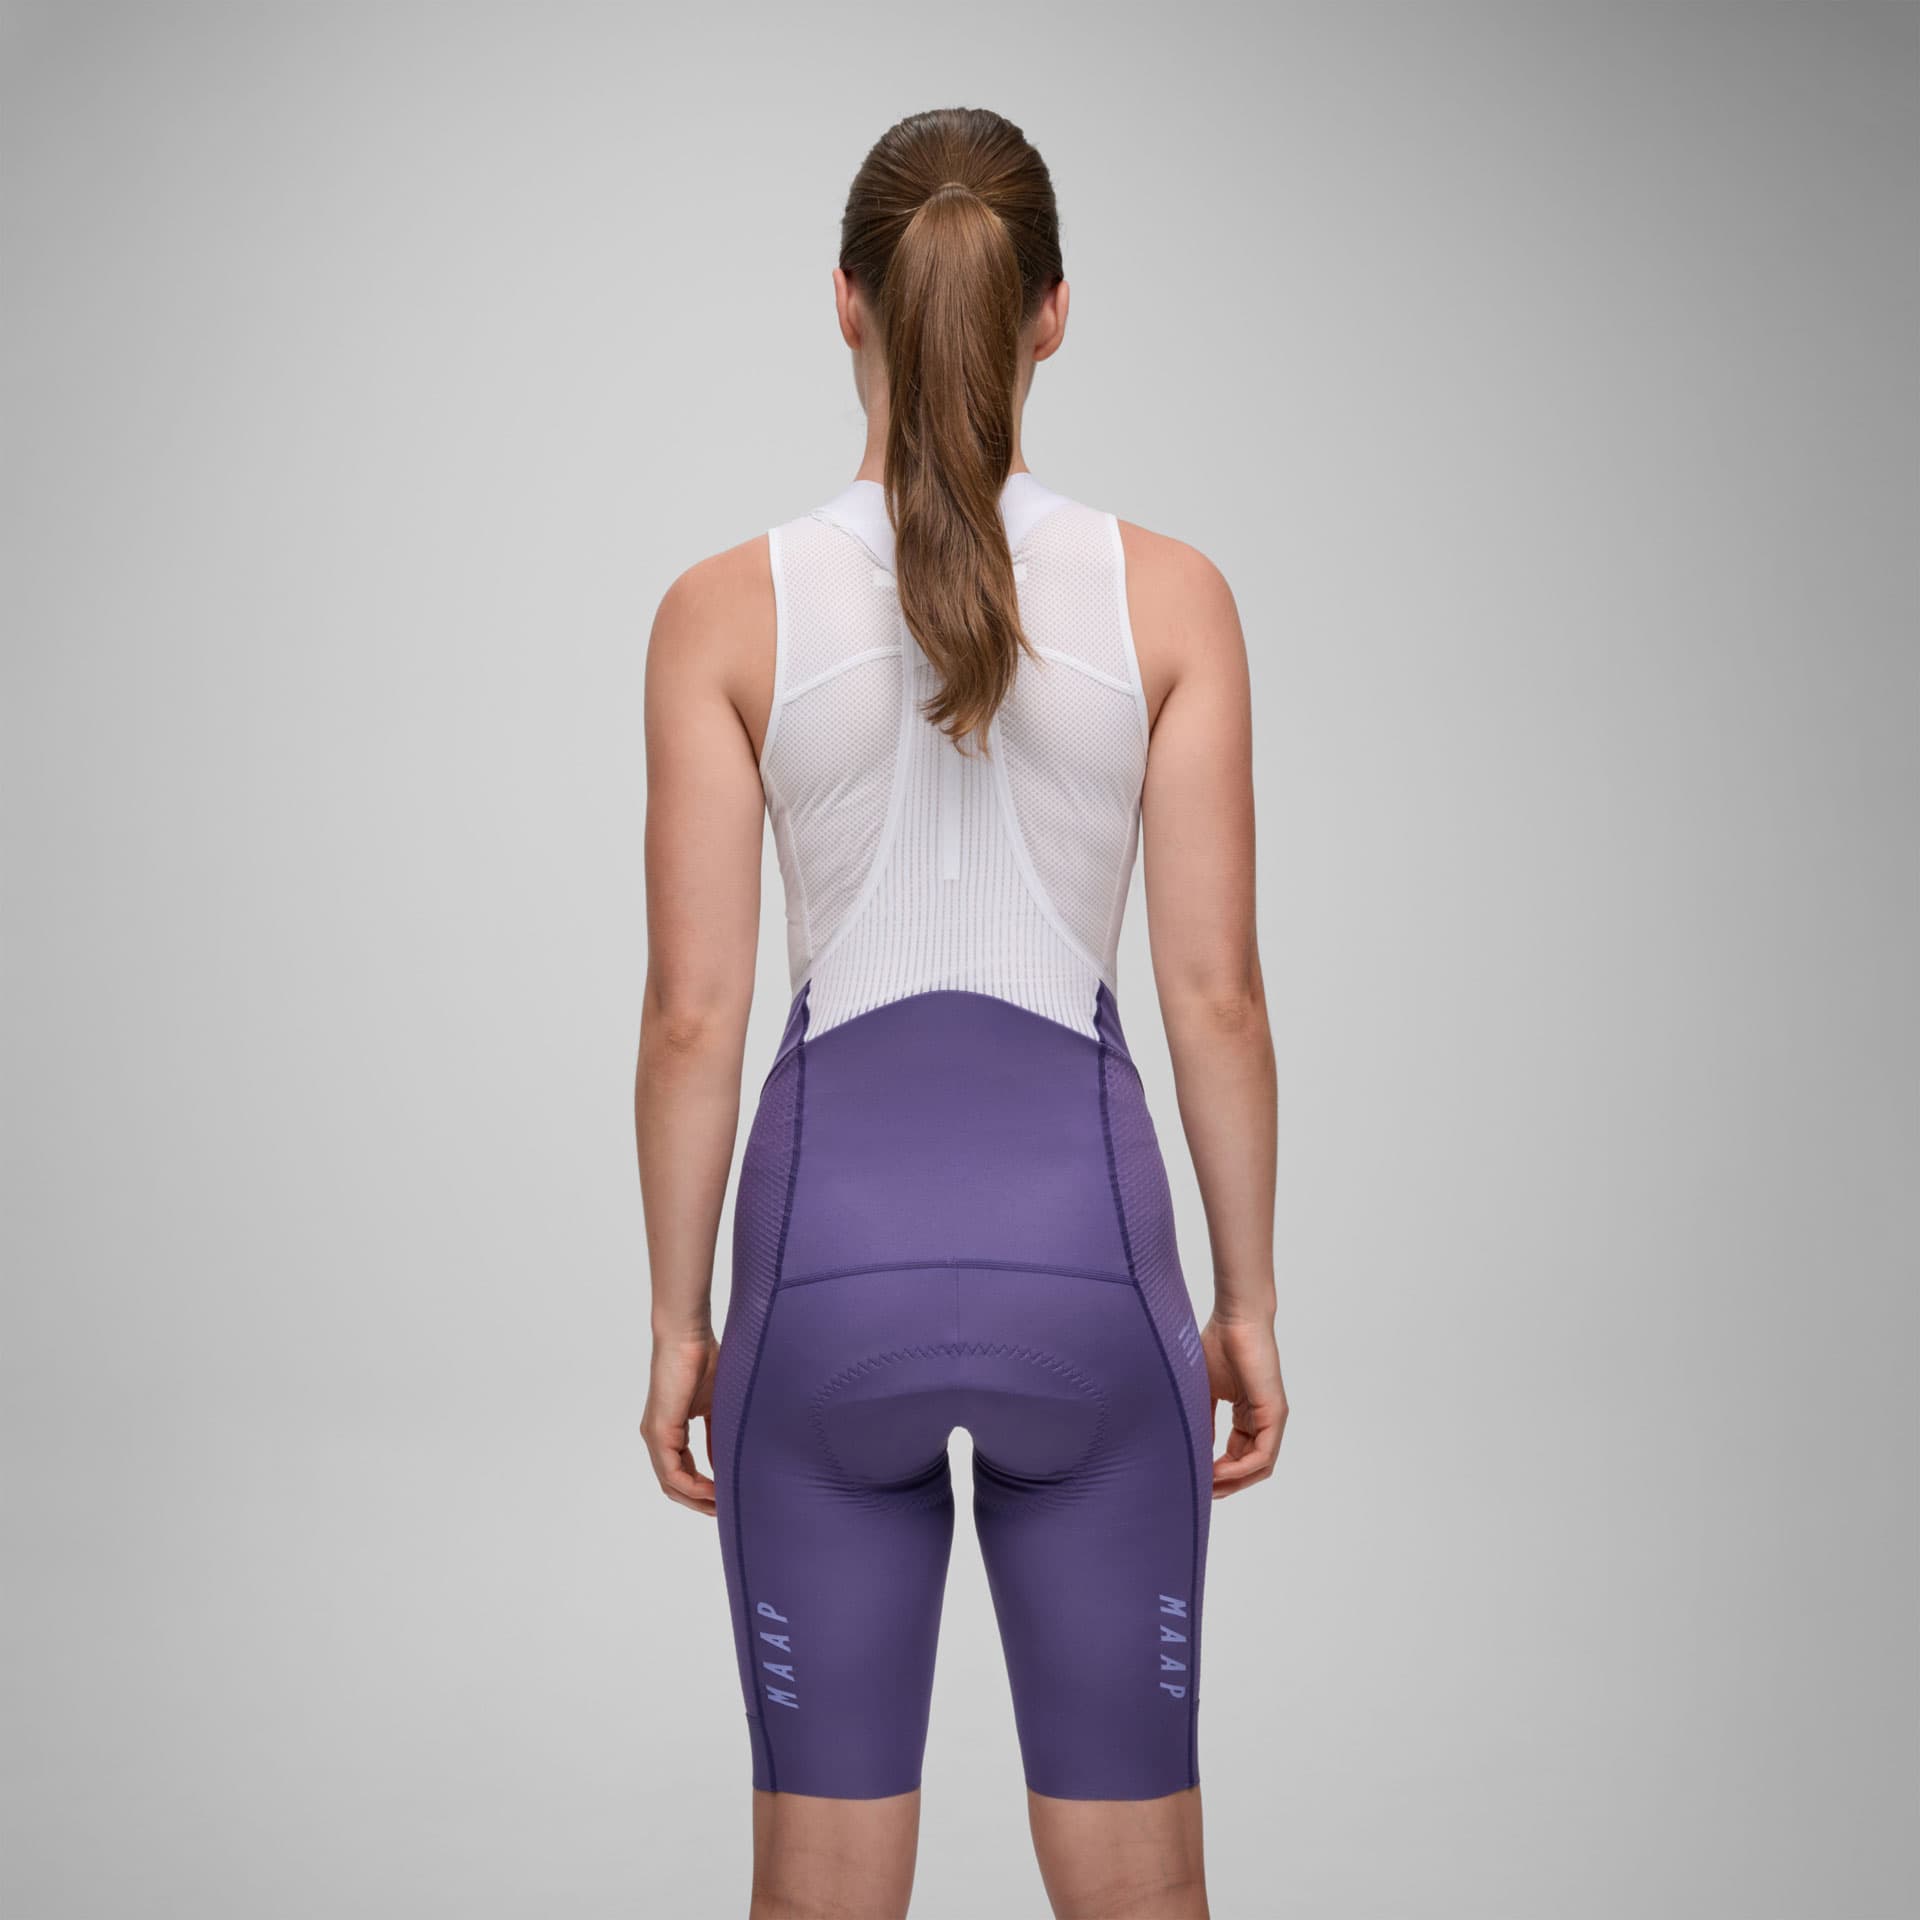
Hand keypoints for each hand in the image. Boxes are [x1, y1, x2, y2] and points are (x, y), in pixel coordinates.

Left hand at [641, 1331, 719, 1515]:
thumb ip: (717, 1436)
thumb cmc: (704, 1360)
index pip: (681, 1472)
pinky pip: (673, 1473)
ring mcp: (655, 1435)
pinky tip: (715, 1490)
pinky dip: (693, 1487)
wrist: (688, 1335)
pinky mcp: (659, 1431)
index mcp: (669, 1431)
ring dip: (697, 1499)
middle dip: (699, 1502)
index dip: (702, 1490)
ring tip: (723, 1505)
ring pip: (671, 1484)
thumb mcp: (716, 1407)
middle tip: (725, 1512)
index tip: (727, 1498)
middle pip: (673, 1486)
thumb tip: (725, 1463)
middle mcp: (657, 1437)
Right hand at [1201, 1312, 1287, 1499]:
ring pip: (1258, 1466)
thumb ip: (1203, 1419)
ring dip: (1233, 1481)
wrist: (1235, 1319)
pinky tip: (1218, 1472)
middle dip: (1226, 1483)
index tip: (1195, 1478)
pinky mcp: (1275, 1414)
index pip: (1237, 1455)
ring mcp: (1272, 1418)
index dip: (1218, 1471)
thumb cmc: (1218, 1344)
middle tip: (1201, 1492)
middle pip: (1250, 1467)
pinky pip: (1262, 1455)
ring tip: (1207, 1486)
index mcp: (1247, 1414)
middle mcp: (1263, 1420)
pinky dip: (1241, 1469)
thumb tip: (1195, 1448)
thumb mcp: (1204, 1390)